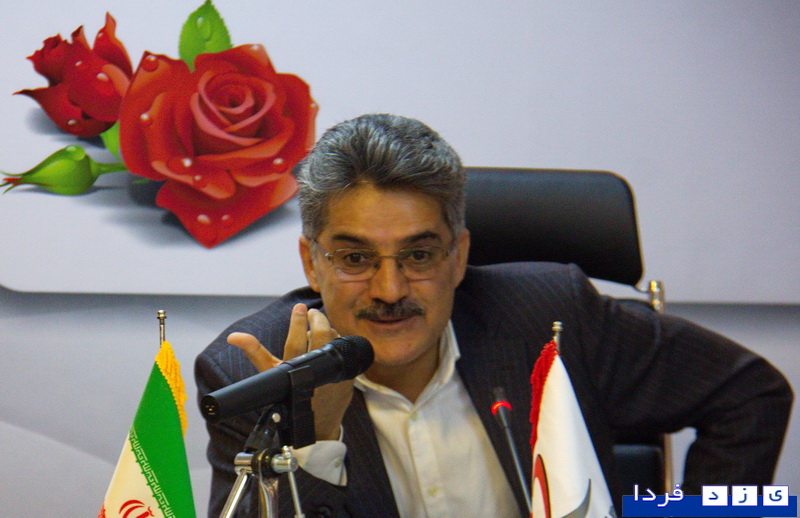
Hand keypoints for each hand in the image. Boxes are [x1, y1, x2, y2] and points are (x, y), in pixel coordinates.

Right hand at [227, 303, 353, 440]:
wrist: (313, 424)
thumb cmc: (287, 396)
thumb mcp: (270, 375)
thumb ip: (255, 352)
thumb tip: (234, 336)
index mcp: (293, 372)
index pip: (296, 341)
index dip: (297, 321)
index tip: (299, 306)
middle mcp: (314, 373)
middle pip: (321, 335)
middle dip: (317, 318)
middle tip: (311, 312)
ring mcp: (333, 375)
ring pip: (334, 341)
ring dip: (327, 329)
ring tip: (318, 327)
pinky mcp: (347, 378)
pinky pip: (344, 351)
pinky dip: (336, 342)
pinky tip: (329, 340)